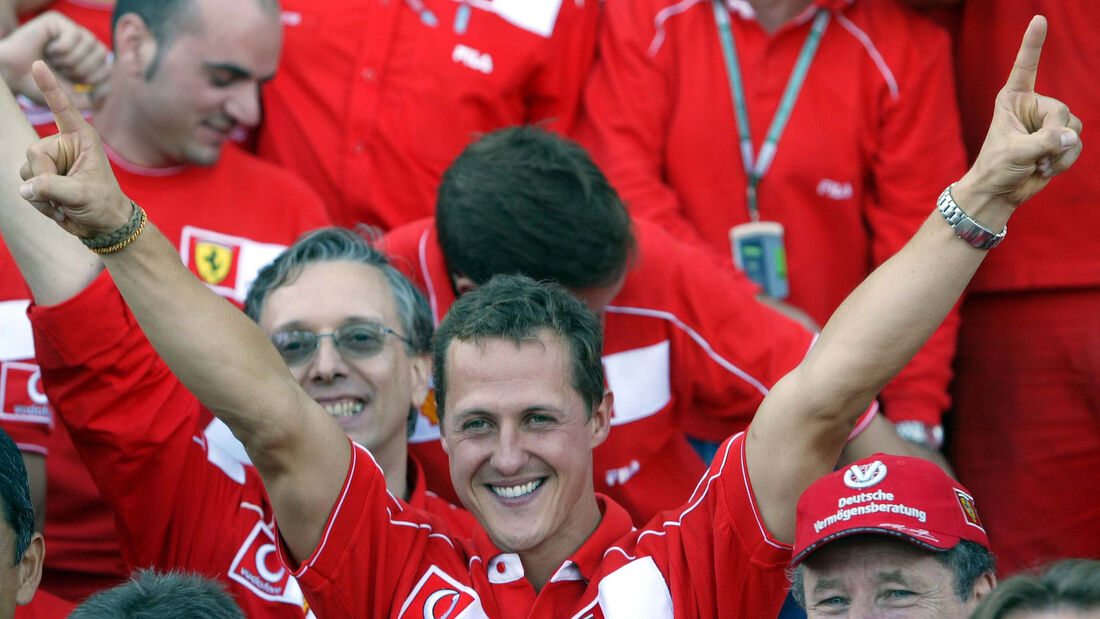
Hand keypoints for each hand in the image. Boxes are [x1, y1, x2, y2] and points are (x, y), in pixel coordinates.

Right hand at [0, 11, 109, 108]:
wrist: (12, 76)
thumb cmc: (40, 87)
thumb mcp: (72, 99)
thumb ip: (94, 99)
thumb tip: (108, 88)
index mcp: (90, 61)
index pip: (109, 68)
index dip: (94, 79)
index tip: (74, 82)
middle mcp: (83, 44)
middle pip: (102, 55)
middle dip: (82, 70)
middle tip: (62, 71)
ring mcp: (71, 31)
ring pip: (91, 44)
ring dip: (70, 60)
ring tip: (54, 61)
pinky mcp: (58, 21)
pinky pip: (74, 35)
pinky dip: (61, 49)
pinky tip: (48, 49)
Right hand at [18, 61, 130, 237]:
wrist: (103, 225)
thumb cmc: (102, 204)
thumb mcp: (80, 195)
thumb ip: (51, 187)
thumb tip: (25, 187)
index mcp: (82, 138)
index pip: (62, 109)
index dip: (50, 87)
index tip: (39, 64)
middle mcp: (64, 144)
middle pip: (35, 152)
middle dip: (45, 178)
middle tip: (66, 195)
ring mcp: (52, 161)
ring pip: (26, 170)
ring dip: (42, 193)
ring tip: (65, 201)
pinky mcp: (42, 176)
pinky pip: (26, 184)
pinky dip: (39, 201)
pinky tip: (58, 206)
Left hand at [962, 16, 1082, 207]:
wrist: (999, 192)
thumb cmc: (995, 168)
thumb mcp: (1014, 154)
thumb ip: (1042, 143)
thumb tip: (1070, 137)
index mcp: (1013, 99)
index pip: (1025, 66)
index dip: (1033, 43)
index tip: (1038, 19)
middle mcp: (1032, 107)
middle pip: (1062, 110)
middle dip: (1053, 135)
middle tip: (1037, 154)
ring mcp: (1047, 123)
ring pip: (1073, 127)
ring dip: (1059, 152)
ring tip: (1038, 163)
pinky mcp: (1059, 140)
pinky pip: (1076, 144)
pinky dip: (1064, 160)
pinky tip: (1045, 169)